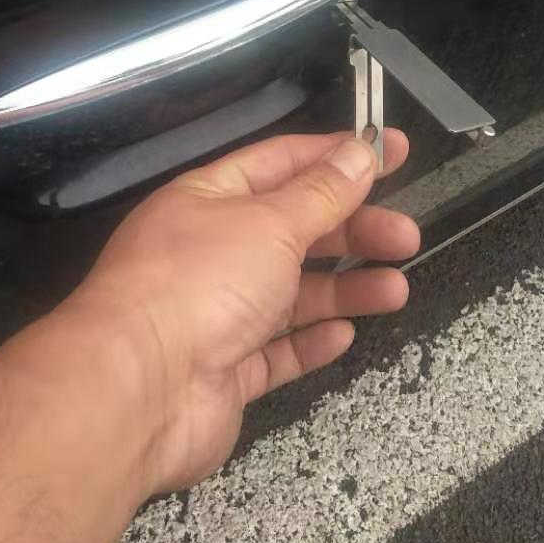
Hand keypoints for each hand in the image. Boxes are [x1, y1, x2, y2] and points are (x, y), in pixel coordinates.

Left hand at [62, 130, 415, 494]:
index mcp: (209, 200)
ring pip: (291, 294)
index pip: (282, 164)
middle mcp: (210, 251)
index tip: (394, 151)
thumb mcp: (270, 223)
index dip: (338, 156)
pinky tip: (343, 334)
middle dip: (353, 230)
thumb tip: (358, 152)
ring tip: (396, 290)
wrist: (138, 391)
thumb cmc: (198, 285)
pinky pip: (275, 351)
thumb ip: (322, 193)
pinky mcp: (224, 372)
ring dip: (345, 287)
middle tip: (406, 236)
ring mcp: (215, 315)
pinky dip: (310, 341)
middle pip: (294, 230)